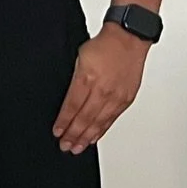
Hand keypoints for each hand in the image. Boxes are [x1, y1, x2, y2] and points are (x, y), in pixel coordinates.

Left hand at [53, 27, 150, 153]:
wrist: (129, 40)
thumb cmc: (104, 45)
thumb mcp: (79, 58)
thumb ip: (74, 80)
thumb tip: (66, 99)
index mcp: (88, 79)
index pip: (72, 106)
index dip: (64, 122)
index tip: (57, 132)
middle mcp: (103, 91)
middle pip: (85, 118)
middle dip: (74, 135)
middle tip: (65, 146)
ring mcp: (116, 97)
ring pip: (99, 122)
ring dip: (87, 137)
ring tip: (77, 147)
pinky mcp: (126, 99)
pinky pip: (112, 119)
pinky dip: (102, 130)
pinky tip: (94, 137)